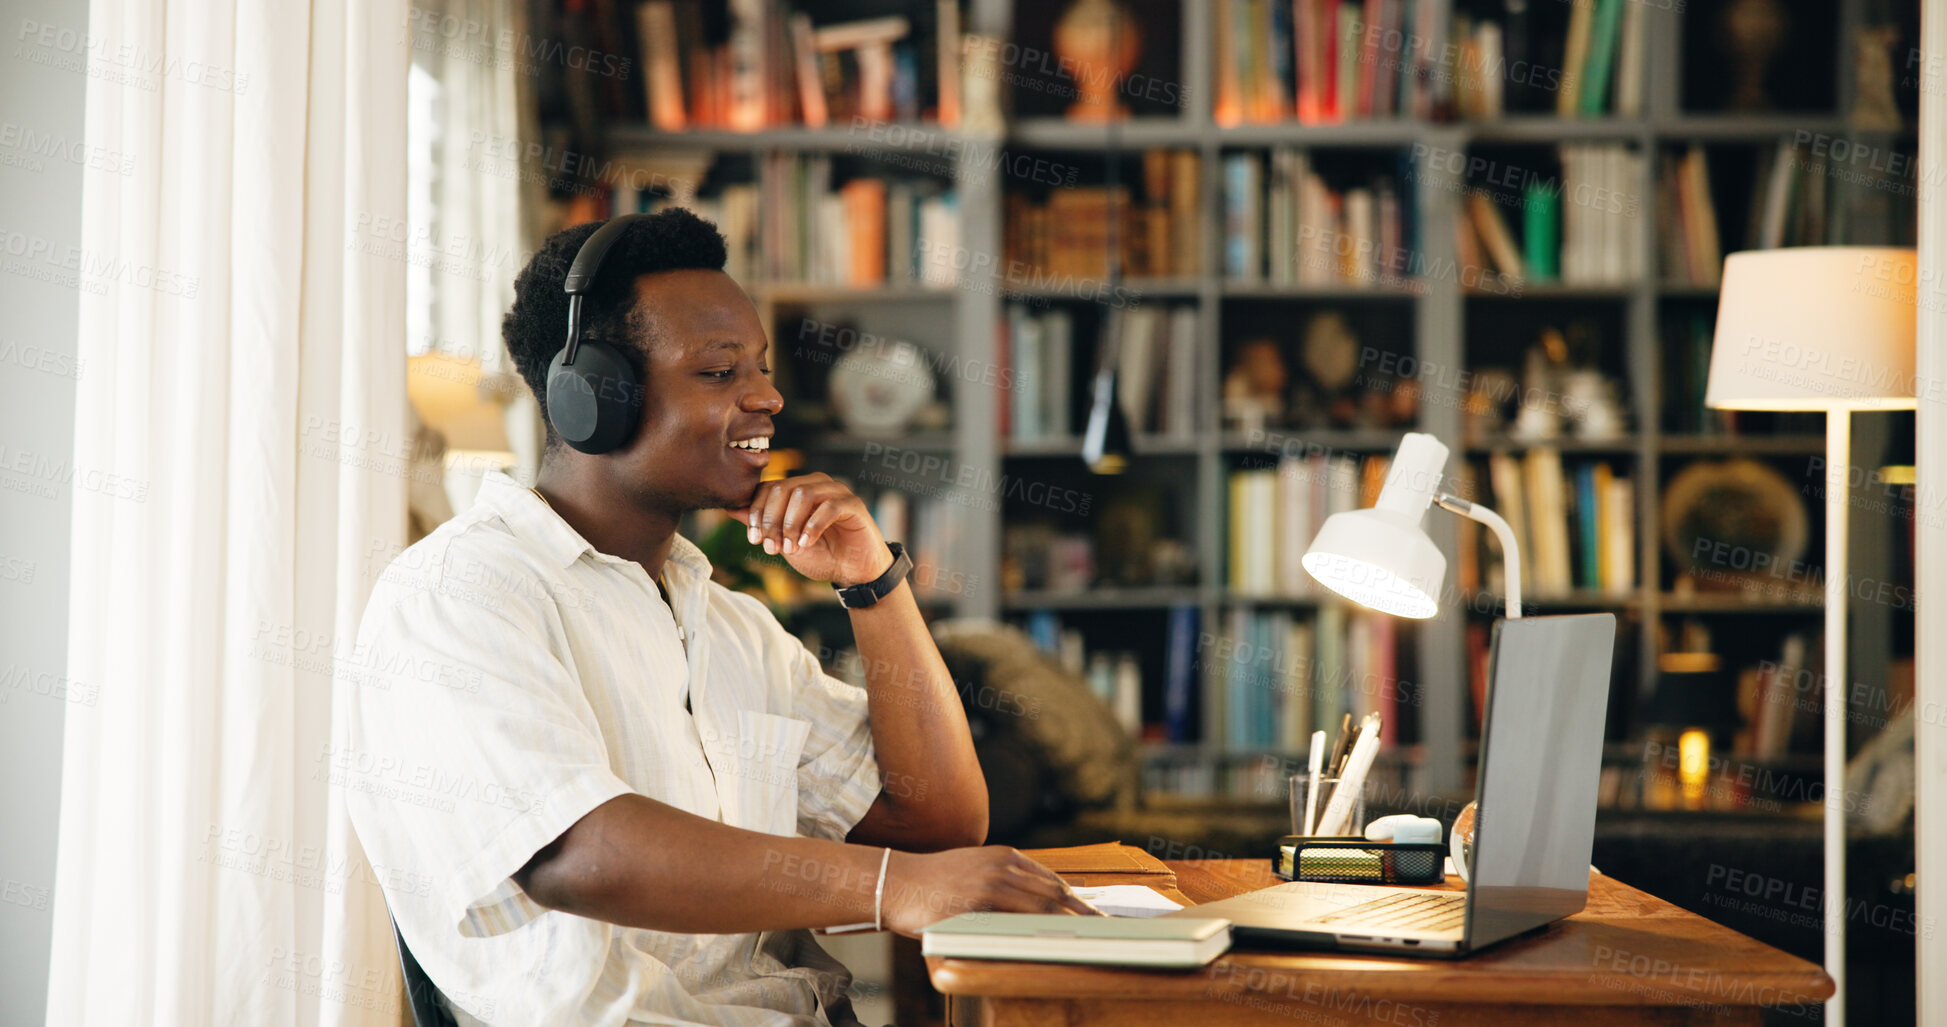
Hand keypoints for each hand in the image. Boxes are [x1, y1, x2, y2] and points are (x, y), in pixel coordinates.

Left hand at [727, 473, 891, 587]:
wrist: (853, 573)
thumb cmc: (821, 556)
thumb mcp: (784, 542)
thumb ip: (762, 524)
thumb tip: (731, 508)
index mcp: (798, 490)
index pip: (769, 488)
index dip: (757, 512)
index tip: (755, 539)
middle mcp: (816, 484)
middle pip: (782, 489)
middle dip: (771, 520)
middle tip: (772, 547)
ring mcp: (836, 491)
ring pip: (803, 494)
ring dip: (791, 524)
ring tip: (791, 548)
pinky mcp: (853, 504)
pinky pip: (828, 507)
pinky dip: (812, 526)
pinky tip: (806, 544)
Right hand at [878, 846, 1102, 936]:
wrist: (896, 882)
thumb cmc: (935, 883)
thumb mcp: (975, 870)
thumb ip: (1006, 882)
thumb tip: (1039, 906)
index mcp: (1004, 857)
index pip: (1052, 881)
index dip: (1078, 901)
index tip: (1097, 917)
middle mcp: (1001, 867)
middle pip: (1054, 895)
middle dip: (1083, 915)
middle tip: (1105, 933)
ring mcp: (989, 886)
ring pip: (1040, 909)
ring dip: (1068, 927)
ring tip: (1088, 943)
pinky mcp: (974, 905)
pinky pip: (1013, 924)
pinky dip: (1037, 935)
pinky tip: (1051, 946)